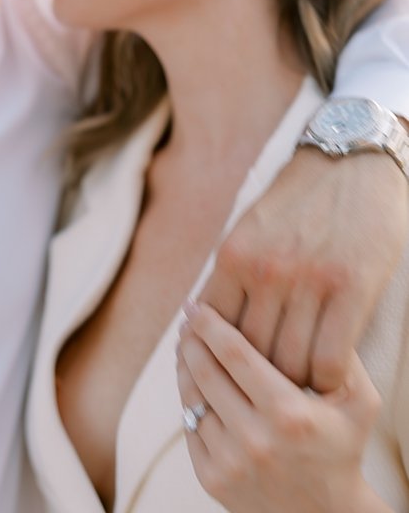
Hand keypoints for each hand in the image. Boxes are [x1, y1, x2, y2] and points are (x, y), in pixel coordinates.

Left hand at [177, 302, 386, 512]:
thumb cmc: (340, 450)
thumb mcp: (358, 405)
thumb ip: (341, 360)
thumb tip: (312, 314)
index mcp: (289, 414)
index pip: (235, 355)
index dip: (210, 325)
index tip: (196, 306)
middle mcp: (255, 438)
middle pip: (205, 371)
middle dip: (192, 340)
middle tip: (188, 320)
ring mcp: (230, 460)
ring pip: (192, 397)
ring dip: (184, 366)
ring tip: (187, 346)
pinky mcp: (211, 477)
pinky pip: (189, 425)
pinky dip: (188, 399)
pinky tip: (193, 382)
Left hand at [199, 147, 406, 390]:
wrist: (350, 161)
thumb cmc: (298, 201)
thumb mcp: (248, 231)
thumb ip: (232, 276)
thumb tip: (208, 323)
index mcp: (232, 257)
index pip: (213, 328)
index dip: (218, 359)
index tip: (228, 376)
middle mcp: (264, 271)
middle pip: (249, 352)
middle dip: (253, 380)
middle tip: (261, 398)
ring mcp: (307, 281)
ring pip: (288, 361)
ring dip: (291, 386)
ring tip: (294, 398)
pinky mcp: (351, 288)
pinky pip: (329, 357)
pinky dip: (325, 379)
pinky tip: (327, 381)